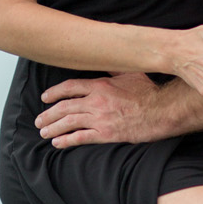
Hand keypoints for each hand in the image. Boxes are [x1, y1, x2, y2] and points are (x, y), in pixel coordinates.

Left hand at [36, 73, 166, 147]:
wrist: (163, 110)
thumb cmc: (149, 92)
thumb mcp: (130, 73)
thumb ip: (113, 69)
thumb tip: (104, 59)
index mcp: (100, 85)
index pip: (69, 87)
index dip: (54, 93)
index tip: (45, 97)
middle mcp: (96, 101)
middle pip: (64, 107)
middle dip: (48, 114)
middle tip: (39, 120)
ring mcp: (100, 118)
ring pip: (69, 122)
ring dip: (53, 128)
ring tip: (44, 132)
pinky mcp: (107, 134)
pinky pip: (81, 137)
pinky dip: (67, 140)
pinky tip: (58, 143)